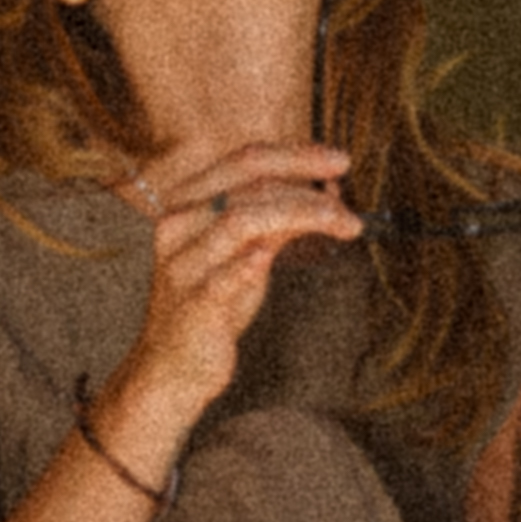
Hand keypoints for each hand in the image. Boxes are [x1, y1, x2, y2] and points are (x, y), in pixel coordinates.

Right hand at [116, 135, 361, 459]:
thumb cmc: (212, 303)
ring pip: (240, 220)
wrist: (173, 366)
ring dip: (300, 215)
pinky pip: (223, 277)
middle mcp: (178, 225)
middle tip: (347, 198)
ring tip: (341, 223)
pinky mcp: (194, 305)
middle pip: (247, 185)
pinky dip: (251, 263)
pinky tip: (274, 256)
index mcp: (187, 201)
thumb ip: (275, 217)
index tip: (338, 161)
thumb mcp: (245, 250)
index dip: (296, 155)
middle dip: (306, 183)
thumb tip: (325, 190)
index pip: (245, 160)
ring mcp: (183, 265)